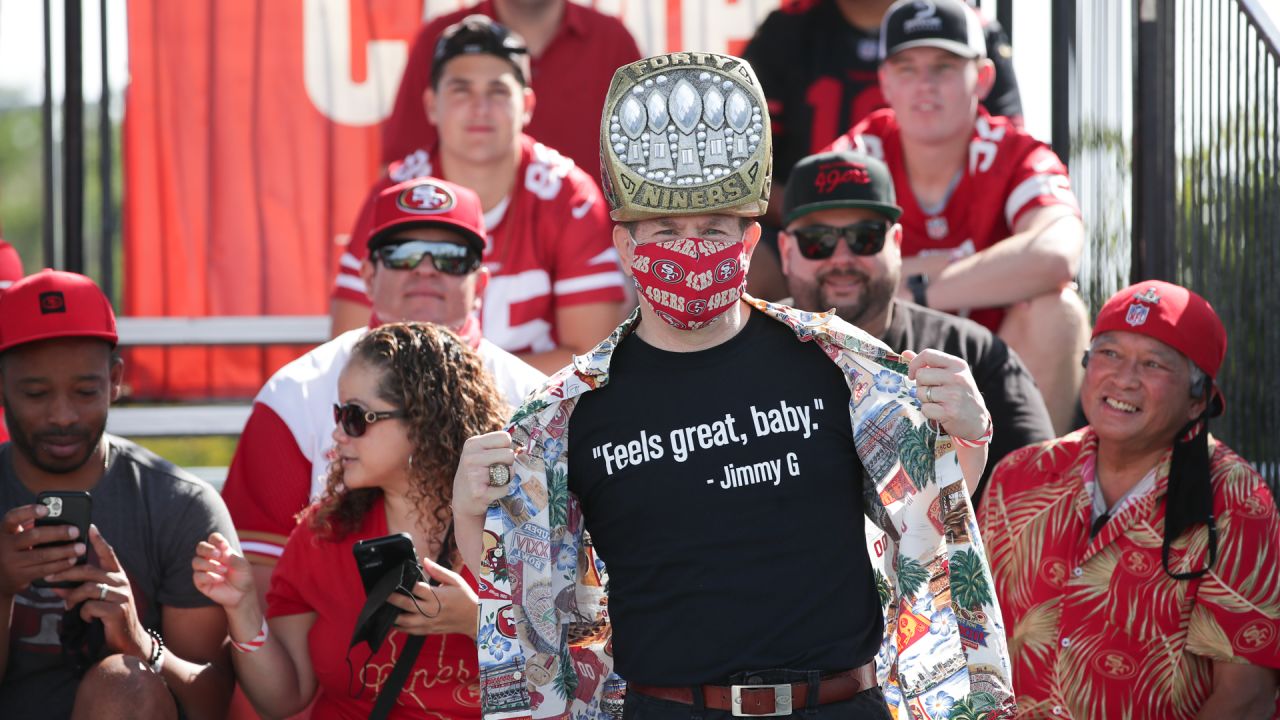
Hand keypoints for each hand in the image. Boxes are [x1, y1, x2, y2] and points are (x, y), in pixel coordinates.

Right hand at [0, 503, 85, 597]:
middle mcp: (4, 545)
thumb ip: (32, 527)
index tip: (47, 509)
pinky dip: (60, 565)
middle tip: (76, 531)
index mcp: (4, 530)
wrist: (0, 577)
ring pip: (41, 555)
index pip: (13, 517)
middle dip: (57, 533)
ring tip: (80, 548)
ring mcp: (10, 562)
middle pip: (33, 536)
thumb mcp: (16, 536)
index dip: (29, 511)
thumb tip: (64, 519)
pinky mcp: (19, 576)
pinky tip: (72, 561)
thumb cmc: (16, 549)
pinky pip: (43, 570)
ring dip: (64, 551)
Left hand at [46, 525, 148, 659]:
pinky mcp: (117, 610)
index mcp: (118, 577)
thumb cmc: (110, 619)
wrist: (129, 641)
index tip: (90, 527)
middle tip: (49, 578)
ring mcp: (121, 596)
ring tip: (68, 606)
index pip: (109, 555)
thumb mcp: (95, 602)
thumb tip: (57, 586)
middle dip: (67, 573)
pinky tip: (87, 619)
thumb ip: (79, 592)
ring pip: (89, 588)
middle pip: (90, 570)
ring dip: (73, 597)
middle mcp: (122, 583)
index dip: (99, 541)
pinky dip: (83, 613)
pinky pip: (91, 606)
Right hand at [192, 532, 255, 610]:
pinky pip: (197, 576)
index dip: (216, 540)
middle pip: (200, 547)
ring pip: (196, 561)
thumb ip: (233, 558)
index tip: (224, 545)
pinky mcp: (200, 582)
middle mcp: (210, 558)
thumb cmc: (243, 576)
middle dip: (208, 549)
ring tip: (224, 570)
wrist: (242, 594)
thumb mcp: (243, 566)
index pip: (213, 539)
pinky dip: (209, 577)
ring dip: (210, 564)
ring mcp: (204, 570)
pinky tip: (220, 579)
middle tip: (219, 555)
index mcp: (220, 550)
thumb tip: (223, 552)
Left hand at [387, 558, 478, 637]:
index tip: (394, 579)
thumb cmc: (464, 597)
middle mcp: (431, 610)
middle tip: (382, 593)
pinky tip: (392, 620)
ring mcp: (428, 622)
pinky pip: (408, 631)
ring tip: (384, 607)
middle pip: (406, 604)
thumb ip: (438, 571)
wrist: (474, 619)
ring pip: (404, 621)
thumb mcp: (455, 580)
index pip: (416, 588)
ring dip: (392, 615)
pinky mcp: (427, 631)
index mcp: (437, 596)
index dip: (403, 583)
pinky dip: (398, 627)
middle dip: (392, 599)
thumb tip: (424, 561)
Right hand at [452, 431, 515, 518]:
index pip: (505, 437)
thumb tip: (524, 448)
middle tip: (495, 471)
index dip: (506, 448)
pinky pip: (505, 488)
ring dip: (507, 477)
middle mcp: (471, 457)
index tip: (497, 456)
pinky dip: (503, 491)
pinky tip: (491, 492)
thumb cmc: (477, 474)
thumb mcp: (480, 454)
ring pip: (509, 471)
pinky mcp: (479, 492)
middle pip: (509, 454)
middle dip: (508, 463)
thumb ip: (498, 447)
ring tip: (493, 481)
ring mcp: (474, 475)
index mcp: (473, 444)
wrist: (463, 502)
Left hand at [903, 349, 989, 441]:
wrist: (977, 420)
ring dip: (924, 400)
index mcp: (957, 365)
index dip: (914, 364)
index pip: (928, 354)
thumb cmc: (959, 394)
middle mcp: (957, 378)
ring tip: (938, 402)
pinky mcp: (950, 412)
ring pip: (920, 393)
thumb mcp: (950, 375)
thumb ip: (928, 364)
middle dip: (920, 385)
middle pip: (921, 375)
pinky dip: (928, 412)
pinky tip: (939, 412)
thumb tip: (905, 353)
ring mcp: (954, 395)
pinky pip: (924, 409)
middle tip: (931, 392)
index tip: (913, 375)